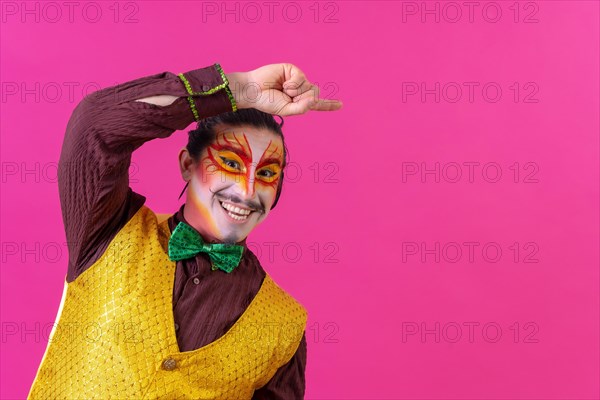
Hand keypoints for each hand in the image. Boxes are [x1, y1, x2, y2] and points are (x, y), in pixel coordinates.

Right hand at [226, 63, 342, 115]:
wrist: (253, 90)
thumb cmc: (267, 102)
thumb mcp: (286, 110)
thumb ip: (302, 108)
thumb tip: (314, 99)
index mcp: (299, 102)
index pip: (317, 104)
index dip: (329, 104)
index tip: (341, 105)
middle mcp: (300, 90)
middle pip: (315, 94)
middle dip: (302, 98)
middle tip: (286, 97)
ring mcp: (297, 79)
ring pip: (309, 86)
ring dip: (295, 91)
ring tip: (282, 90)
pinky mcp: (292, 70)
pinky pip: (301, 78)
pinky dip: (292, 83)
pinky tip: (282, 82)